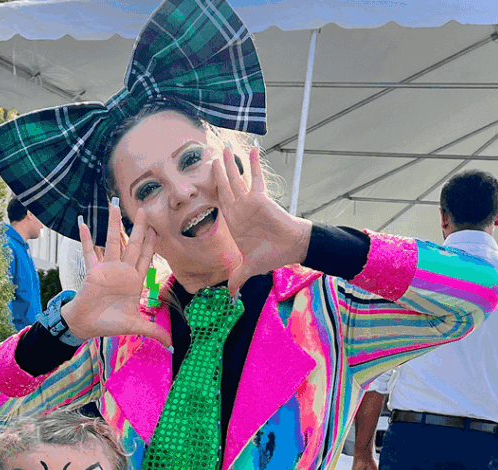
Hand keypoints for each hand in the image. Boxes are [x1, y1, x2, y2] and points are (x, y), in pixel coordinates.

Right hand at [61, 203, 172, 347]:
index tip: (156, 228)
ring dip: (113, 224)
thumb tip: (171, 344)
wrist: (86, 326)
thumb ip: (153, 330)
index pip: (146, 258)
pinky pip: (89, 251)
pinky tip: (84, 222)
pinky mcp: (92, 271)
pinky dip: (86, 238)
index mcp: (134, 281)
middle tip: (144, 208)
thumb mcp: (135, 326)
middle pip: (132, 244)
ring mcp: (107, 269)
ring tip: (114, 204)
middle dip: (138, 227)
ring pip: (112, 242)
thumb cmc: (109, 324)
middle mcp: (122, 271)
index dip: (151, 244)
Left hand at [212, 146, 312, 297]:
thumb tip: (232, 295)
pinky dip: (253, 164)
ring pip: (237, 179)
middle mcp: (239, 210)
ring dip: (231, 163)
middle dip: (219, 171)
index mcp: (234, 223)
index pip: (220, 203)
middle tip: (213, 154)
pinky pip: (255, 178)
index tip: (207, 178)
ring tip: (225, 147)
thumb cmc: (271, 256)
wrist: (290, 249)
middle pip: (225, 187)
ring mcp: (249, 203)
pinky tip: (252, 150)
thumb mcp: (249, 268)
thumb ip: (238, 278)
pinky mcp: (260, 199)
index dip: (213, 190)